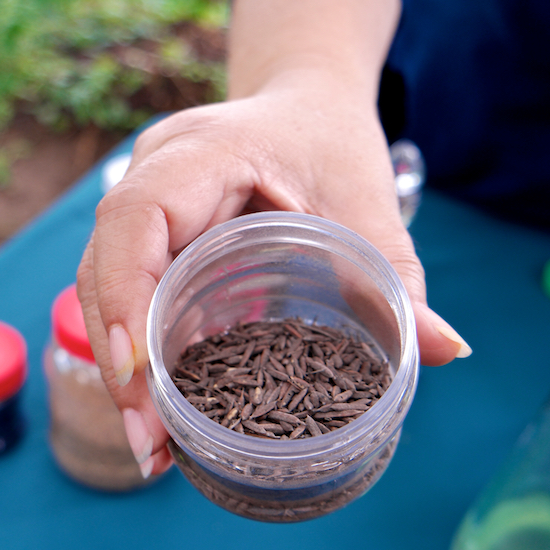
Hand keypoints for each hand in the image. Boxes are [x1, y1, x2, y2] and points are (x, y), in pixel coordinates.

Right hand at [76, 75, 470, 478]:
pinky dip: (135, 353)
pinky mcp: (141, 234)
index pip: (137, 216)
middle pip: (104, 266)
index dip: (128, 292)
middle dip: (122, 360)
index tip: (141, 369)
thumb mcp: (370, 207)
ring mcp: (138, 199)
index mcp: (204, 151)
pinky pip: (122, 292)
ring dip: (122, 368)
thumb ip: (398, 278)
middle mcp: (154, 172)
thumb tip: (447, 351)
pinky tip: (157, 412)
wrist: (304, 103)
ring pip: (101, 286)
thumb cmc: (332, 143)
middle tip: (150, 442)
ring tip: (152, 445)